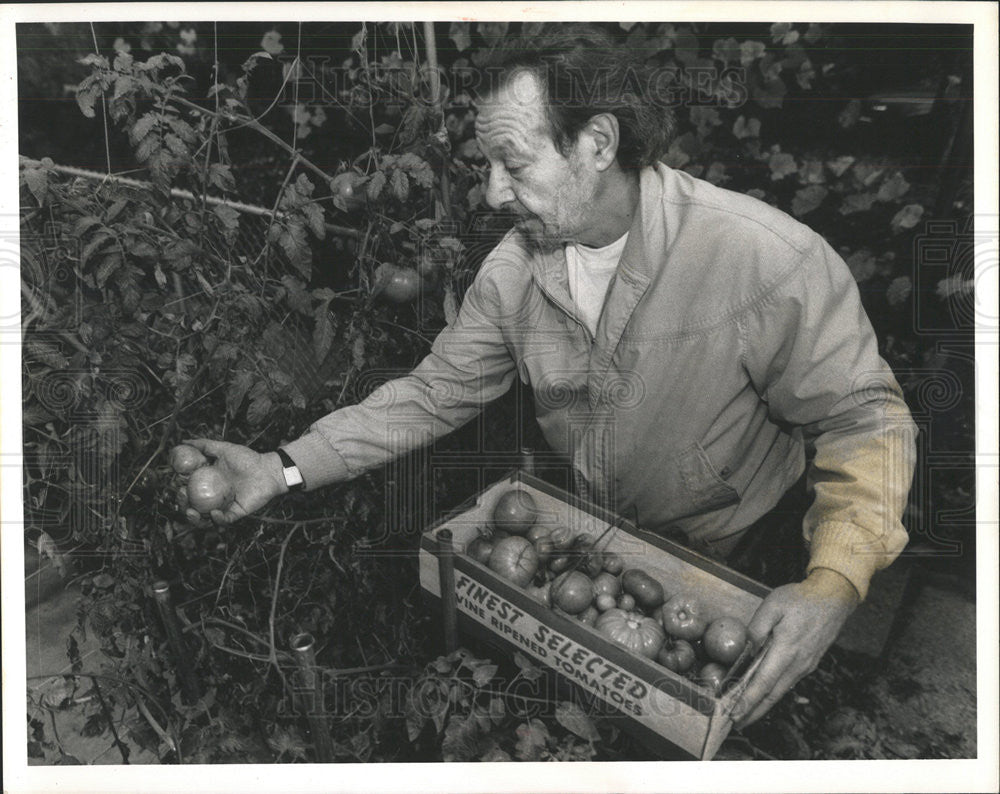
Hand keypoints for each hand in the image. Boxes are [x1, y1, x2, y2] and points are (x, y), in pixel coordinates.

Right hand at [179, 438, 287, 524]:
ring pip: (204, 518)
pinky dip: (217, 519)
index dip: (180, 488)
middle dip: (183, 505)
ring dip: (195, 518)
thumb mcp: (224, 449)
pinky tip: (214, 512)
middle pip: (192, 505)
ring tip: (192, 512)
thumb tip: (184, 441)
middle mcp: (213, 496)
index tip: (178, 483)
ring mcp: (223, 506)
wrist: (268, 470)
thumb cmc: (248, 458)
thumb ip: (204, 445)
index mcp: (208, 483)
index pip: (189, 489)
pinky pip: (224, 520)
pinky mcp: (235, 513)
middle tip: (183, 496)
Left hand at [731, 568, 858, 726]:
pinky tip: (763, 694)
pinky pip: (788, 682)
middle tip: (734, 723)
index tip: (734, 713)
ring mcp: (805, 665)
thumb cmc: (800, 599)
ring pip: (781, 690)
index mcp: (786, 649)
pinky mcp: (809, 663)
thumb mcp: (773, 605)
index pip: (764, 682)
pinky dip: (773, 692)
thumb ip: (757, 627)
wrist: (833, 598)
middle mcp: (797, 663)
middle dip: (753, 711)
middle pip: (772, 694)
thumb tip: (745, 647)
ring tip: (745, 713)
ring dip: (762, 704)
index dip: (748, 700)